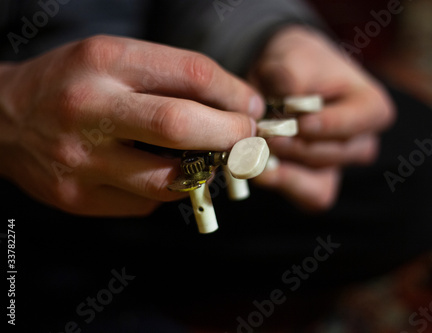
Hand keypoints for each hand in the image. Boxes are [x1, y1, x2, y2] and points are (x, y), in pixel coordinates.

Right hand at [0, 35, 263, 215]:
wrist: (4, 119)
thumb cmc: (72, 83)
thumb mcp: (115, 58)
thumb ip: (171, 77)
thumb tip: (235, 106)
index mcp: (105, 62)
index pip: (191, 74)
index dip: (234, 93)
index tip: (251, 107)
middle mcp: (90, 109)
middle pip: (181, 126)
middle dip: (230, 135)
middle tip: (248, 138)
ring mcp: (82, 159)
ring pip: (168, 179)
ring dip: (205, 172)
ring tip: (212, 160)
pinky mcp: (79, 198)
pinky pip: (146, 203)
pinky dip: (168, 190)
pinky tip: (164, 174)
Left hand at [249, 26, 394, 210]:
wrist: (279, 80)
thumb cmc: (296, 64)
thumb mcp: (293, 56)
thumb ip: (292, 74)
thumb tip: (288, 98)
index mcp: (371, 108)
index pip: (355, 123)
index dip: (327, 126)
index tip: (300, 123)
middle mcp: (362, 142)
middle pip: (332, 155)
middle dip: (295, 146)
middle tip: (263, 134)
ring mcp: (339, 165)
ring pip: (319, 181)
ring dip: (285, 168)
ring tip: (254, 151)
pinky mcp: (318, 183)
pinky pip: (307, 197)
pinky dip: (282, 185)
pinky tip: (258, 171)